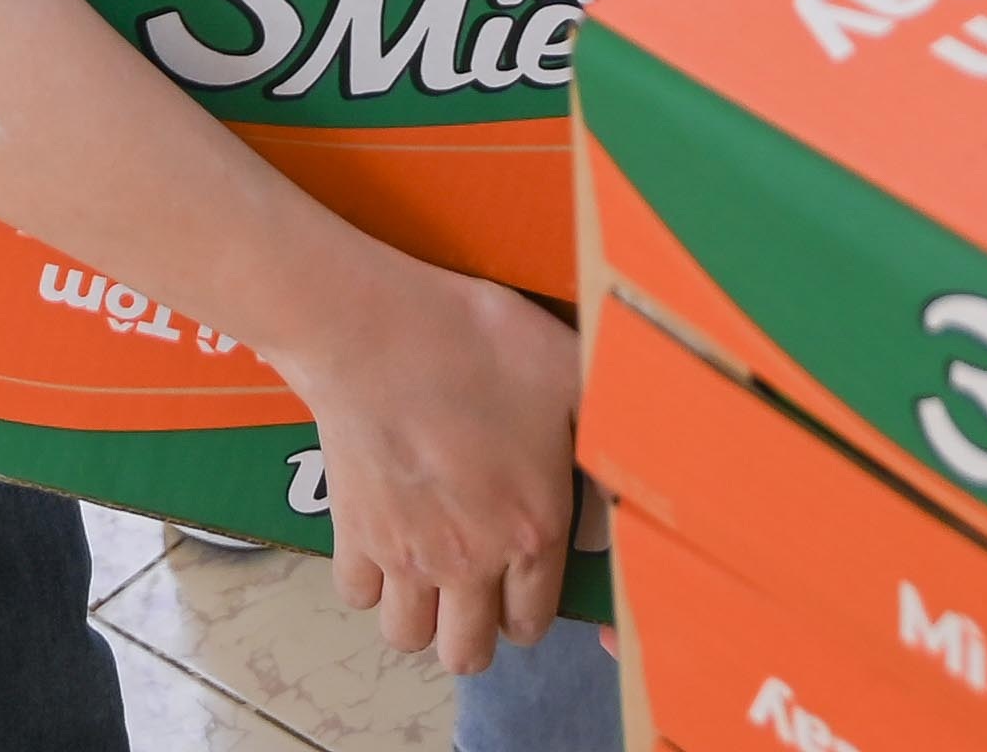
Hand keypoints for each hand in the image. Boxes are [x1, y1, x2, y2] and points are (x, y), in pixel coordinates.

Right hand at [268, 261, 578, 674]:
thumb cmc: (479, 345)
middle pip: (467, 655)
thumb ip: (606, 435)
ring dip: (422, 615)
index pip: (532, 625)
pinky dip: (371, 580)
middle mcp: (469, 562)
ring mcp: (405, 556)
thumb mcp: (571, 374)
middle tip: (476, 586)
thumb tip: (632, 477)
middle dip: (476, 633)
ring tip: (431, 571)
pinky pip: (356, 596)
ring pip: (409, 638)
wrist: (377, 331)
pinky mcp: (353, 535)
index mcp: (532, 532)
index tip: (523, 579)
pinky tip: (387, 540)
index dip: (530, 610)